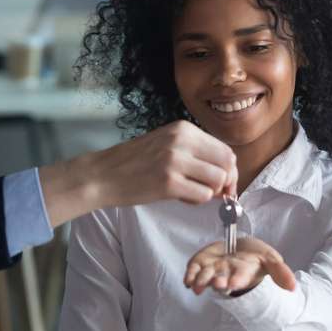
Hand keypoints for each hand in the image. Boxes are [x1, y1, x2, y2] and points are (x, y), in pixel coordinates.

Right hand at [41, 121, 237, 225]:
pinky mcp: (169, 182)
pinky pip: (203, 195)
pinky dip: (196, 201)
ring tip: (189, 192)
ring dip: (209, 192)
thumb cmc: (135, 163)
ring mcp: (175, 161)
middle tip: (213, 193)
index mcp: (184, 129)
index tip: (223, 183)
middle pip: (227, 164)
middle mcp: (182, 141)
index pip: (225, 149)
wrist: (102, 174)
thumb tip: (227, 176)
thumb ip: (195, 155)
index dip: (229, 170)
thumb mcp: (167, 145)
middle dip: (226, 182)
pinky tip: (180, 196)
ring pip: (218, 180)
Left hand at [183, 236, 296, 295]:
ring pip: (205, 278)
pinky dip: (189, 275)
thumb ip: (280, 272)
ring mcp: (212, 270)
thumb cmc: (255, 256)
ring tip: (196, 285)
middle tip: (217, 284)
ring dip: (201, 282)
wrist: (240, 247)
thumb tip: (293, 287)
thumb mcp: (271, 260)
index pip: (240, 278)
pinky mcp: (201, 263)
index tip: (234, 283)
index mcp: (243, 272)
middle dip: (218, 283)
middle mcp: (226, 274)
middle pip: (221, 280)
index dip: (237, 280)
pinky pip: (193, 271)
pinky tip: (187, 280)